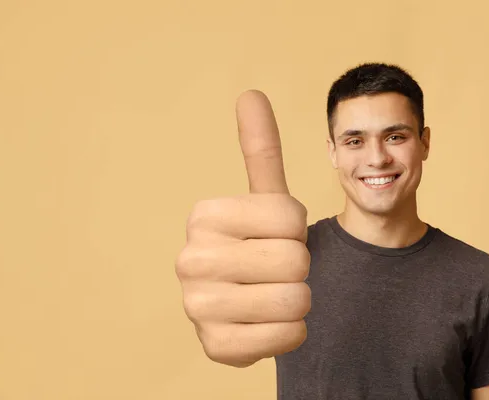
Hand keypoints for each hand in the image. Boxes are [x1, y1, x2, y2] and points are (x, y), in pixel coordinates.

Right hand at [175, 90, 310, 367]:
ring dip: (297, 299)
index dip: (296, 227)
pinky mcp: (215, 348)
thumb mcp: (265, 200)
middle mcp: (190, 259)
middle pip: (294, 258)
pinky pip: (288, 338)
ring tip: (272, 294)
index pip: (290, 216)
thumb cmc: (262, 245)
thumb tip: (250, 94)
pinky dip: (291, 332)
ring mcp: (197, 307)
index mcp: (203, 216)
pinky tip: (266, 323)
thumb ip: (260, 150)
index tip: (276, 234)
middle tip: (276, 269)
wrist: (247, 305)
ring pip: (294, 300)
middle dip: (299, 266)